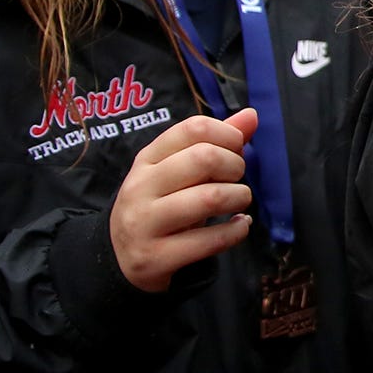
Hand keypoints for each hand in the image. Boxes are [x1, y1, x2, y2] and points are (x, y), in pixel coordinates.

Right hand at [110, 109, 257, 292]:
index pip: (193, 128)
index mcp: (147, 159)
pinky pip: (210, 240)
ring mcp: (145, 223)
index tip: (236, 149)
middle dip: (235, 166)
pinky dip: (237, 231)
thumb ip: (215, 143)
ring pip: (209, 198)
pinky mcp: (155, 257)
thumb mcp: (179, 171)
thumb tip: (252, 114)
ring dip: (239, 197)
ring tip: (239, 201)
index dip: (228, 134)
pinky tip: (239, 225)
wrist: (120, 258)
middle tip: (236, 179)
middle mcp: (140, 187)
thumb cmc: (161, 205)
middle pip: (203, 158)